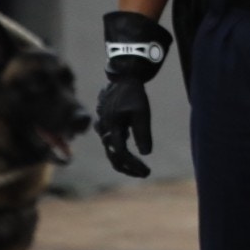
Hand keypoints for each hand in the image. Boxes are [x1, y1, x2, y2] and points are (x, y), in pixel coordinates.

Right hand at [95, 11, 170, 177]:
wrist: (122, 77)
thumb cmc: (133, 94)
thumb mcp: (142, 112)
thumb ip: (143, 133)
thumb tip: (145, 153)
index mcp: (112, 128)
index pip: (121, 155)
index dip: (133, 166)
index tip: (147, 171)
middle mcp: (104, 130)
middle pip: (114, 157)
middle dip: (129, 168)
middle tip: (144, 173)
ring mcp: (102, 127)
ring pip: (111, 151)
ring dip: (124, 161)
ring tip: (138, 167)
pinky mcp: (105, 124)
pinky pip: (110, 142)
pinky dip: (120, 151)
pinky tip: (131, 153)